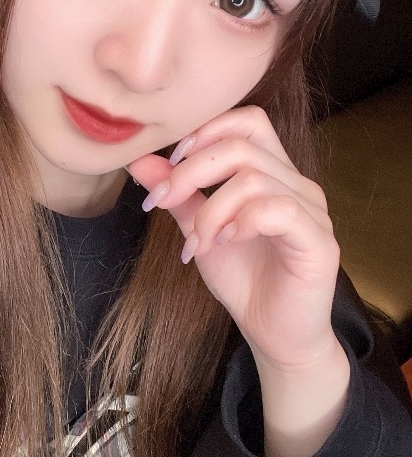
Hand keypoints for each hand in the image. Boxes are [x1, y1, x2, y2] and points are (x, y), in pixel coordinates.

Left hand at [127, 105, 341, 372]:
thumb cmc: (244, 280)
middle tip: (163, 204)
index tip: (168, 166)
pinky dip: (241, 222)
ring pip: (253, 178)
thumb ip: (177, 195)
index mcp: (273, 172)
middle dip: (191, 171)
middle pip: (241, 144)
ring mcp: (313, 211)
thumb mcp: (199, 230)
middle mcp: (297, 184)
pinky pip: (279, 210)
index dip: (204, 132)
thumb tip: (138, 160)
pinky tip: (226, 242)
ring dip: (210, 210)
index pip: (248, 120)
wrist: (274, 335)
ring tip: (197, 242)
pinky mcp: (319, 242)